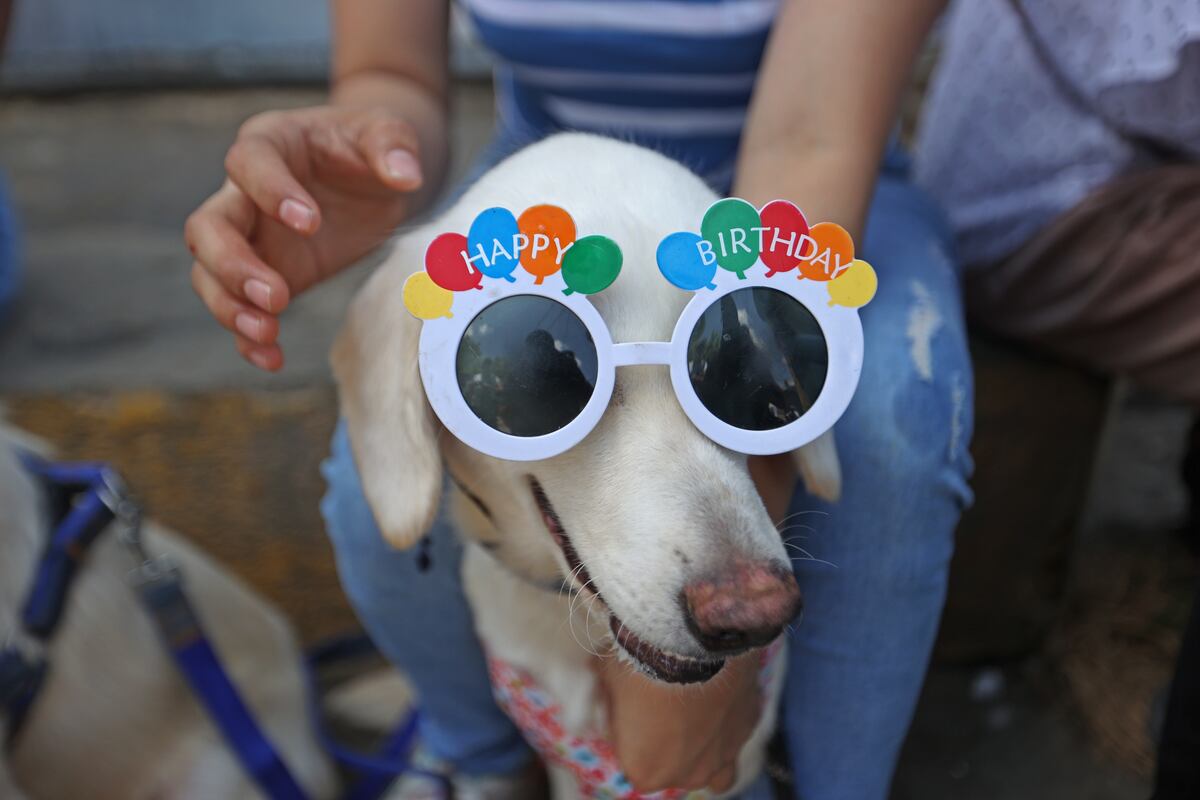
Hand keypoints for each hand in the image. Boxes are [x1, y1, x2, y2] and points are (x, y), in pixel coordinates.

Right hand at [185, 105, 424, 369]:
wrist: (372, 175)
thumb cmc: (369, 146)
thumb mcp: (386, 131)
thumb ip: (393, 144)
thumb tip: (407, 173)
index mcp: (269, 142)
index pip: (247, 162)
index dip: (270, 191)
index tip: (311, 223)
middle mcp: (243, 192)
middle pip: (207, 227)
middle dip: (233, 264)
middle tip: (276, 295)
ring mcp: (249, 238)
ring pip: (208, 273)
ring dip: (231, 306)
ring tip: (267, 332)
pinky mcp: (265, 275)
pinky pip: (240, 308)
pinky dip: (248, 338)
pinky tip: (272, 359)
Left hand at [598, 652, 761, 793]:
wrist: (694, 638)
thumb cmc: (642, 664)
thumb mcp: (606, 675)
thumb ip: (607, 692)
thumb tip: (608, 688)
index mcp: (645, 770)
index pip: (629, 756)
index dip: (625, 727)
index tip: (626, 700)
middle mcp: (686, 775)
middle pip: (671, 767)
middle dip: (664, 741)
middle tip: (658, 702)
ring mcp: (722, 757)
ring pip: (711, 768)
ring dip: (701, 750)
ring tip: (692, 713)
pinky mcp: (749, 728)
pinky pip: (734, 736)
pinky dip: (726, 722)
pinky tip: (716, 693)